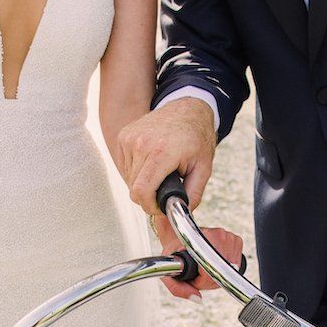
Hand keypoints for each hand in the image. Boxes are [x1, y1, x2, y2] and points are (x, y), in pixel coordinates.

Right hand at [118, 99, 216, 233]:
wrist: (188, 109)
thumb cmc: (197, 138)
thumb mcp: (203, 169)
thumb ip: (191, 196)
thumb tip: (176, 218)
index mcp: (161, 152)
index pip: (141, 192)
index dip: (150, 206)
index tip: (162, 206)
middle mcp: (140, 143)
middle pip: (134, 189)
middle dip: (150, 195)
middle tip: (167, 186)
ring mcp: (129, 139)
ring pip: (129, 179)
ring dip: (143, 181)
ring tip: (161, 169)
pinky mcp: (123, 137)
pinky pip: (125, 167)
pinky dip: (137, 170)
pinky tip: (152, 160)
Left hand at [160, 226, 244, 300]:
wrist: (178, 237)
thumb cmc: (174, 255)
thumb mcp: (169, 272)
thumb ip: (179, 289)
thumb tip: (198, 298)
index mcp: (200, 241)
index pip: (210, 272)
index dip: (202, 282)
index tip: (193, 278)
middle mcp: (218, 236)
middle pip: (221, 273)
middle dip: (210, 280)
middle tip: (197, 273)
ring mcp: (229, 237)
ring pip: (230, 271)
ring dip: (218, 275)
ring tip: (205, 267)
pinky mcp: (236, 240)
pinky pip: (236, 265)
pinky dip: (226, 269)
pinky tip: (215, 262)